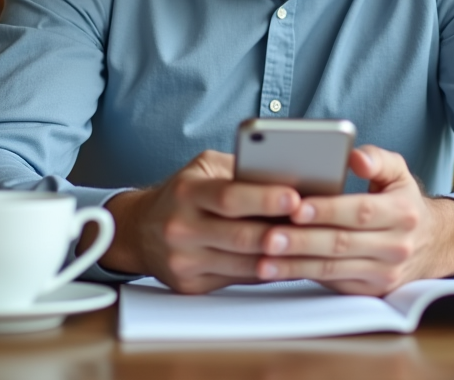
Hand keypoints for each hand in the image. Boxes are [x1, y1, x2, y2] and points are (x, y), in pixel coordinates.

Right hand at [95, 150, 301, 293]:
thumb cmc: (184, 193)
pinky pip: (237, 280)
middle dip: (281, 232)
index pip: (228, 197)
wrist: (139, 229)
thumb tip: (286, 175)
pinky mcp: (190, 284)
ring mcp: (183, 260)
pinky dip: (266, 271)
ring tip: (310, 245)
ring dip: (280, 257)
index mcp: (187, 192)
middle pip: (239, 235)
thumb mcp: (204, 168)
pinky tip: (288, 262)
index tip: (295, 196)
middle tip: (314, 227)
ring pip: (243, 263)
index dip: (264, 198)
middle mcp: (181, 227)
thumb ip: (239, 170)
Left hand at [254, 146, 453, 295]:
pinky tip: (276, 270)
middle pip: (342, 244)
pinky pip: (331, 283)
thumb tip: (355, 157)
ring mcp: (383, 273)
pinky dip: (301, 276)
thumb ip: (377, 159)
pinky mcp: (370, 290)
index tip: (296, 207)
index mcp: (402, 212)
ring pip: (333, 269)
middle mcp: (396, 246)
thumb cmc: (403, 202)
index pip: (361, 212)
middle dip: (302, 241)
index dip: (327, 210)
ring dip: (295, 265)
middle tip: (267, 236)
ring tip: (264, 258)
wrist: (432, 244)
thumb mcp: (399, 173)